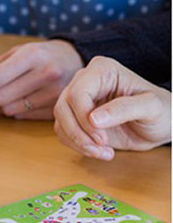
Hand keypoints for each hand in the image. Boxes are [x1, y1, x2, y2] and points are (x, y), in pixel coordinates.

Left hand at [0, 40, 83, 119]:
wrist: (77, 60)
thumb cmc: (41, 55)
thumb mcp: (17, 52)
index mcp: (32, 56)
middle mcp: (44, 74)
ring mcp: (53, 93)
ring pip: (8, 110)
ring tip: (0, 96)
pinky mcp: (55, 108)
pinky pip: (21, 116)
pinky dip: (11, 111)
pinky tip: (16, 101)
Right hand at [53, 56, 171, 159]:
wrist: (159, 125)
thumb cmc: (161, 110)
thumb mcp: (151, 107)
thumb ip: (125, 109)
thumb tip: (93, 119)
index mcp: (102, 70)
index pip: (78, 93)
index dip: (84, 118)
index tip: (102, 137)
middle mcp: (85, 82)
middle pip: (63, 108)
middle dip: (79, 133)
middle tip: (102, 148)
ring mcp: (78, 101)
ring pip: (60, 123)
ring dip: (78, 143)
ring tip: (104, 152)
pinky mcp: (75, 118)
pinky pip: (63, 133)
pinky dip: (77, 146)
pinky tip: (100, 151)